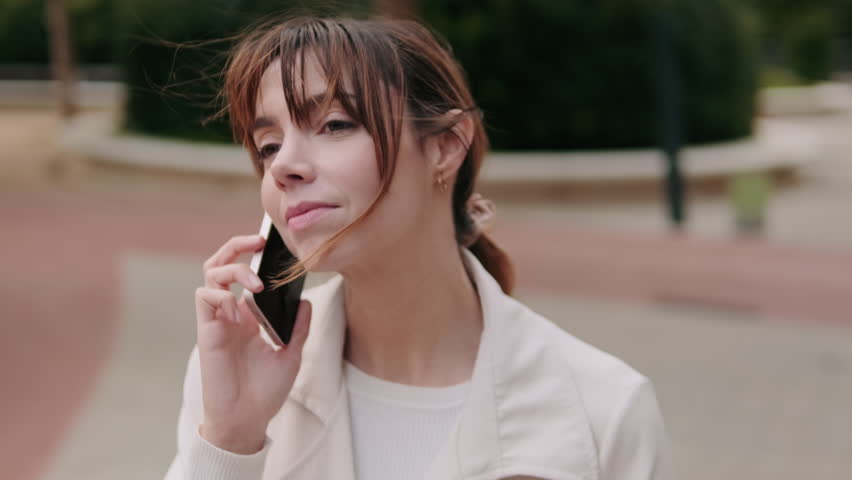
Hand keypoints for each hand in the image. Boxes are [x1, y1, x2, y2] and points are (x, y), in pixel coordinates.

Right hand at [194, 234, 311, 453]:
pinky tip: (239, 309)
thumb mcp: (291, 355)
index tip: (276, 247)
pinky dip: (220, 294)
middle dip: (236, 245)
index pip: (245, 274)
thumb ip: (298, 327)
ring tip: (257, 282)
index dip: (255, 256)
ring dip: (234, 268)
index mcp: (248, 316)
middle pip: (221, 264)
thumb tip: (306, 300)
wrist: (247, 420)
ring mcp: (217, 320)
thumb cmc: (266, 392)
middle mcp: (230, 313)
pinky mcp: (207, 331)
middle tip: (258, 240)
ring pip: (211, 274)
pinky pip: (204, 298)